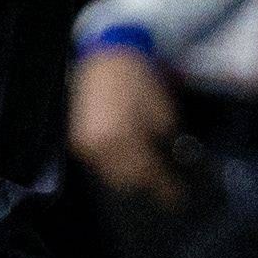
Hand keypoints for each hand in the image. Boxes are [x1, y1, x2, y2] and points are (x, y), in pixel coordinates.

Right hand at [69, 43, 179, 201]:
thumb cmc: (138, 82)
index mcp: (123, 140)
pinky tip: (126, 156)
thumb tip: (171, 164)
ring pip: (111, 174)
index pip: (150, 174)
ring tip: (146, 169)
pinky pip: (98, 162)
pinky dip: (114, 163)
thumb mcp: (162, 113)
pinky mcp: (77, 141)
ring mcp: (85, 146)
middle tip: (165, 183)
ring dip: (130, 175)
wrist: (106, 59)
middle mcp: (100, 148)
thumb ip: (165, 143)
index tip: (179, 198)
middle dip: (148, 183)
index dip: (167, 189)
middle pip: (128, 180)